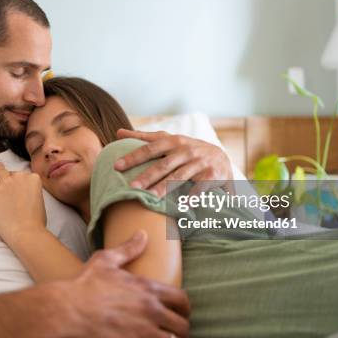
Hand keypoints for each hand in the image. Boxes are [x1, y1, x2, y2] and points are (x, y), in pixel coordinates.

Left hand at [0, 162, 46, 245]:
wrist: (25, 231)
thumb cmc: (35, 222)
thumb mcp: (40, 202)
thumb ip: (32, 193)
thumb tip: (25, 195)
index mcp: (34, 179)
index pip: (25, 175)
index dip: (21, 182)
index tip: (19, 187)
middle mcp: (21, 176)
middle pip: (13, 173)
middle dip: (10, 177)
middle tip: (6, 181)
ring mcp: (7, 182)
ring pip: (0, 170)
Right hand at [50, 231, 189, 337]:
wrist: (66, 312)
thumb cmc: (84, 286)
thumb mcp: (105, 260)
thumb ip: (128, 248)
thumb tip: (143, 234)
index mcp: (147, 288)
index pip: (182, 301)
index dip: (185, 309)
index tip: (181, 313)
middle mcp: (150, 311)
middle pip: (182, 326)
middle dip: (181, 330)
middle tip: (175, 333)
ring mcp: (143, 333)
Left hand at [114, 128, 233, 196]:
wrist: (221, 158)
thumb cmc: (187, 150)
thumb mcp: (169, 140)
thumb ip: (144, 137)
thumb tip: (118, 132)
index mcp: (173, 141)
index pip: (150, 148)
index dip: (133, 157)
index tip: (116, 166)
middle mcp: (186, 150)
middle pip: (163, 164)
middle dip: (147, 176)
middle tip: (131, 187)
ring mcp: (199, 163)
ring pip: (179, 176)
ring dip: (164, 187)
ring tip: (151, 197)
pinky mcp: (212, 175)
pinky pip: (200, 186)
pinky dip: (193, 195)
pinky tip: (184, 204)